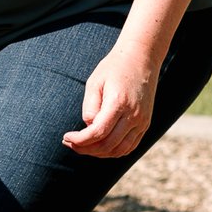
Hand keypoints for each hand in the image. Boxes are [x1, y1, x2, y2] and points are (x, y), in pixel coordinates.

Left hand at [62, 43, 160, 159]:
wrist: (141, 58)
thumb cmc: (114, 68)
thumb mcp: (95, 82)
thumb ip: (90, 106)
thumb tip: (88, 127)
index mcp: (119, 103)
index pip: (98, 133)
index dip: (80, 140)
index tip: (66, 137)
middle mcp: (134, 115)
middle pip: (108, 146)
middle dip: (85, 149)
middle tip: (70, 143)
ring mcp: (142, 122)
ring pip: (119, 151)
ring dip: (99, 153)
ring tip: (82, 146)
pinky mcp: (145, 124)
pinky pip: (130, 147)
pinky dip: (113, 152)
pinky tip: (99, 146)